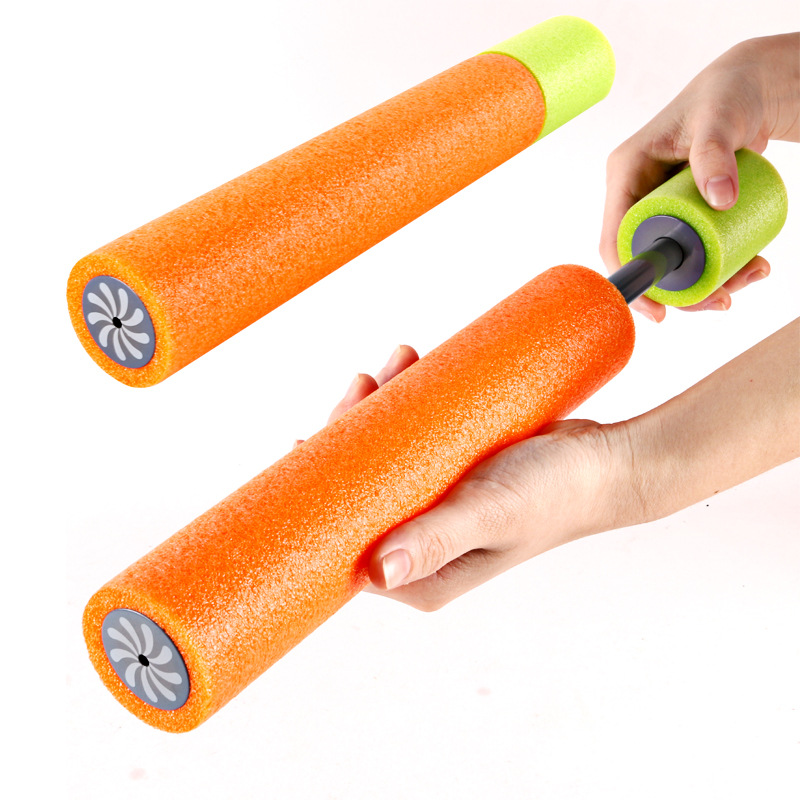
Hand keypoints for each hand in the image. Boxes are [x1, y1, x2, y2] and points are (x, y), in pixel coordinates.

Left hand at [322, 346, 636, 610]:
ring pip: (381, 461)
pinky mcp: (450, 477)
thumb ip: (438, 537)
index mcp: (422, 575)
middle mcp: (422, 547)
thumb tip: (376, 571)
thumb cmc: (554, 494)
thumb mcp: (492, 513)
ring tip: (391, 365)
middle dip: (346, 435)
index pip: (346, 546)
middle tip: (359, 386)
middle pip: (357, 495)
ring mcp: (435, 509)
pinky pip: (409, 442)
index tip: (308, 442)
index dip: (318, 498)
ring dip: (375, 410)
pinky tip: (406, 368)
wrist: (606, 462)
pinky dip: (402, 405)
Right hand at [600, 33, 798, 321]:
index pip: (615, 238)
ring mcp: (660, 205)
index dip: (633, 277)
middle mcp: (636, 195)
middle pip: (648, 257)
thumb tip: (720, 201)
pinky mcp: (683, 211)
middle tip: (724, 301)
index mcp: (625, 175)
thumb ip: (714, 153)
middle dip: (684, 288)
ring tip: (752, 276)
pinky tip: (750, 267)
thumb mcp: (718, 120)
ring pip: (675, 258)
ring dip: (710, 280)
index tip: (660, 312)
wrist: (752, 88)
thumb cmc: (728, 94)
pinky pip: (694, 248)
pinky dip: (722, 264)